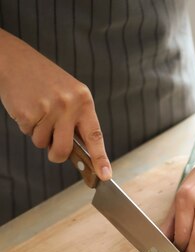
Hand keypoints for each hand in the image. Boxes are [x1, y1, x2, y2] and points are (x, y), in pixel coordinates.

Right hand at [0, 29, 110, 179]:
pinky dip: (26, 125)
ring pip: (43, 144)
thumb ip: (76, 121)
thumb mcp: (69, 94)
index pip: (95, 135)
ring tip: (37, 111)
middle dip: (56, 154)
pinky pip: (28, 134)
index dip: (100, 158)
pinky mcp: (29, 112)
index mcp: (83, 100)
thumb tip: (82, 154)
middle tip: (52, 147)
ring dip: (38, 134)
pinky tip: (27, 107)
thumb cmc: (43, 80)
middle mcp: (69, 104)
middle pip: (64, 149)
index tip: (105, 175)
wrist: (14, 60)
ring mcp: (49, 108)